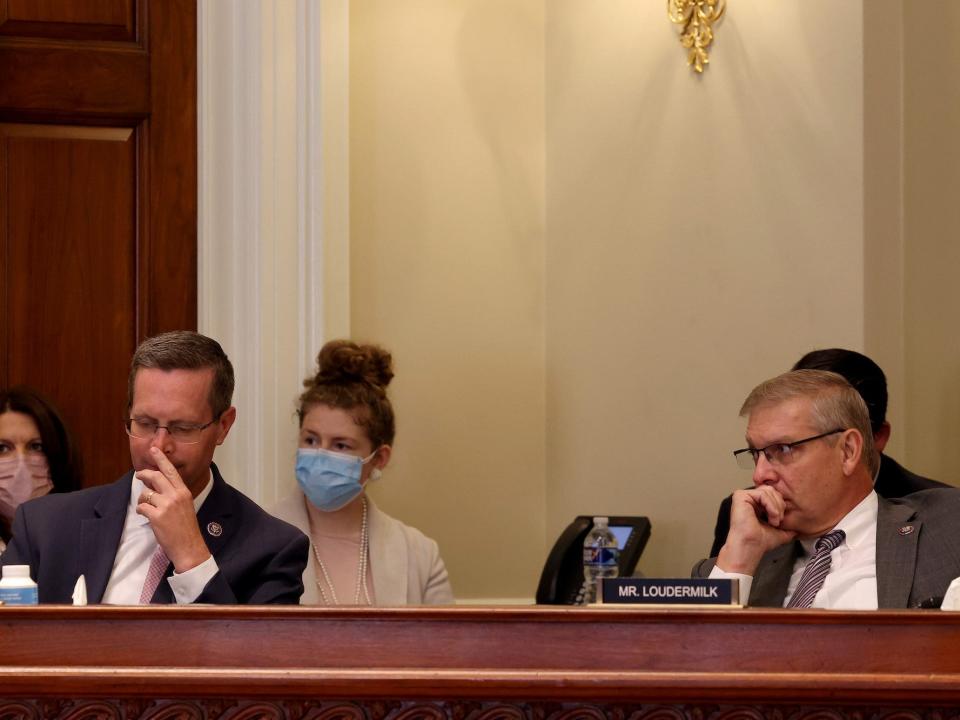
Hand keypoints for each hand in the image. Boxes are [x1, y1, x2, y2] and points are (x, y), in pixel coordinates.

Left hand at [136, 447, 211, 572]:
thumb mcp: (185, 506)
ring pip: (146, 493)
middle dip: (144, 474)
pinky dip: (141, 511)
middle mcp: (176, 496)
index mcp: (184, 492)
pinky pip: (142, 507)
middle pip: (156, 477)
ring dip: (142, 499)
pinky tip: (146, 516)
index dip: (161, 459)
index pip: (171, 471)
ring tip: (146, 506)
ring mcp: (166, 505)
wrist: (189, 547)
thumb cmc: (186, 528)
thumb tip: (156, 486)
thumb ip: (173, 494)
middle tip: (139, 475)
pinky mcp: (157, 516)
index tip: (154, 450)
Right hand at [716, 486, 795, 574]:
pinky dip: (770, 506)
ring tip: (774, 521)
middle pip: (772, 490)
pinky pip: (761, 493)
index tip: (779, 520)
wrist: (751, 547)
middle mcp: (749, 499)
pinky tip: (770, 518)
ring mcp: (744, 497)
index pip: (773, 494)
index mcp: (757, 505)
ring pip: (768, 490)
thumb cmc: (760, 542)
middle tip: (778, 520)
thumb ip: (789, 526)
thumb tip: (800, 527)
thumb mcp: (780, 532)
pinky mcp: (740, 496)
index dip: (781, 505)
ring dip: (776, 507)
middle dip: (780, 505)